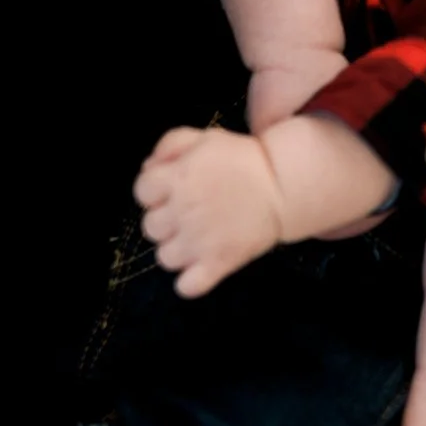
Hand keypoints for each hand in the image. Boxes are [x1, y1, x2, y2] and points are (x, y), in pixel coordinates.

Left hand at [134, 126, 284, 296]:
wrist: (284, 186)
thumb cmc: (243, 161)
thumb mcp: (206, 138)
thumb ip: (170, 144)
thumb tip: (147, 167)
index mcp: (179, 177)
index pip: (141, 191)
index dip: (153, 190)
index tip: (170, 190)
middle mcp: (184, 210)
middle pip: (150, 227)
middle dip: (165, 219)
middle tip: (188, 213)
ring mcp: (200, 241)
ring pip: (164, 258)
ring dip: (177, 249)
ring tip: (197, 237)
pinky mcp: (218, 263)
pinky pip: (186, 287)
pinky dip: (190, 281)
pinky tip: (200, 265)